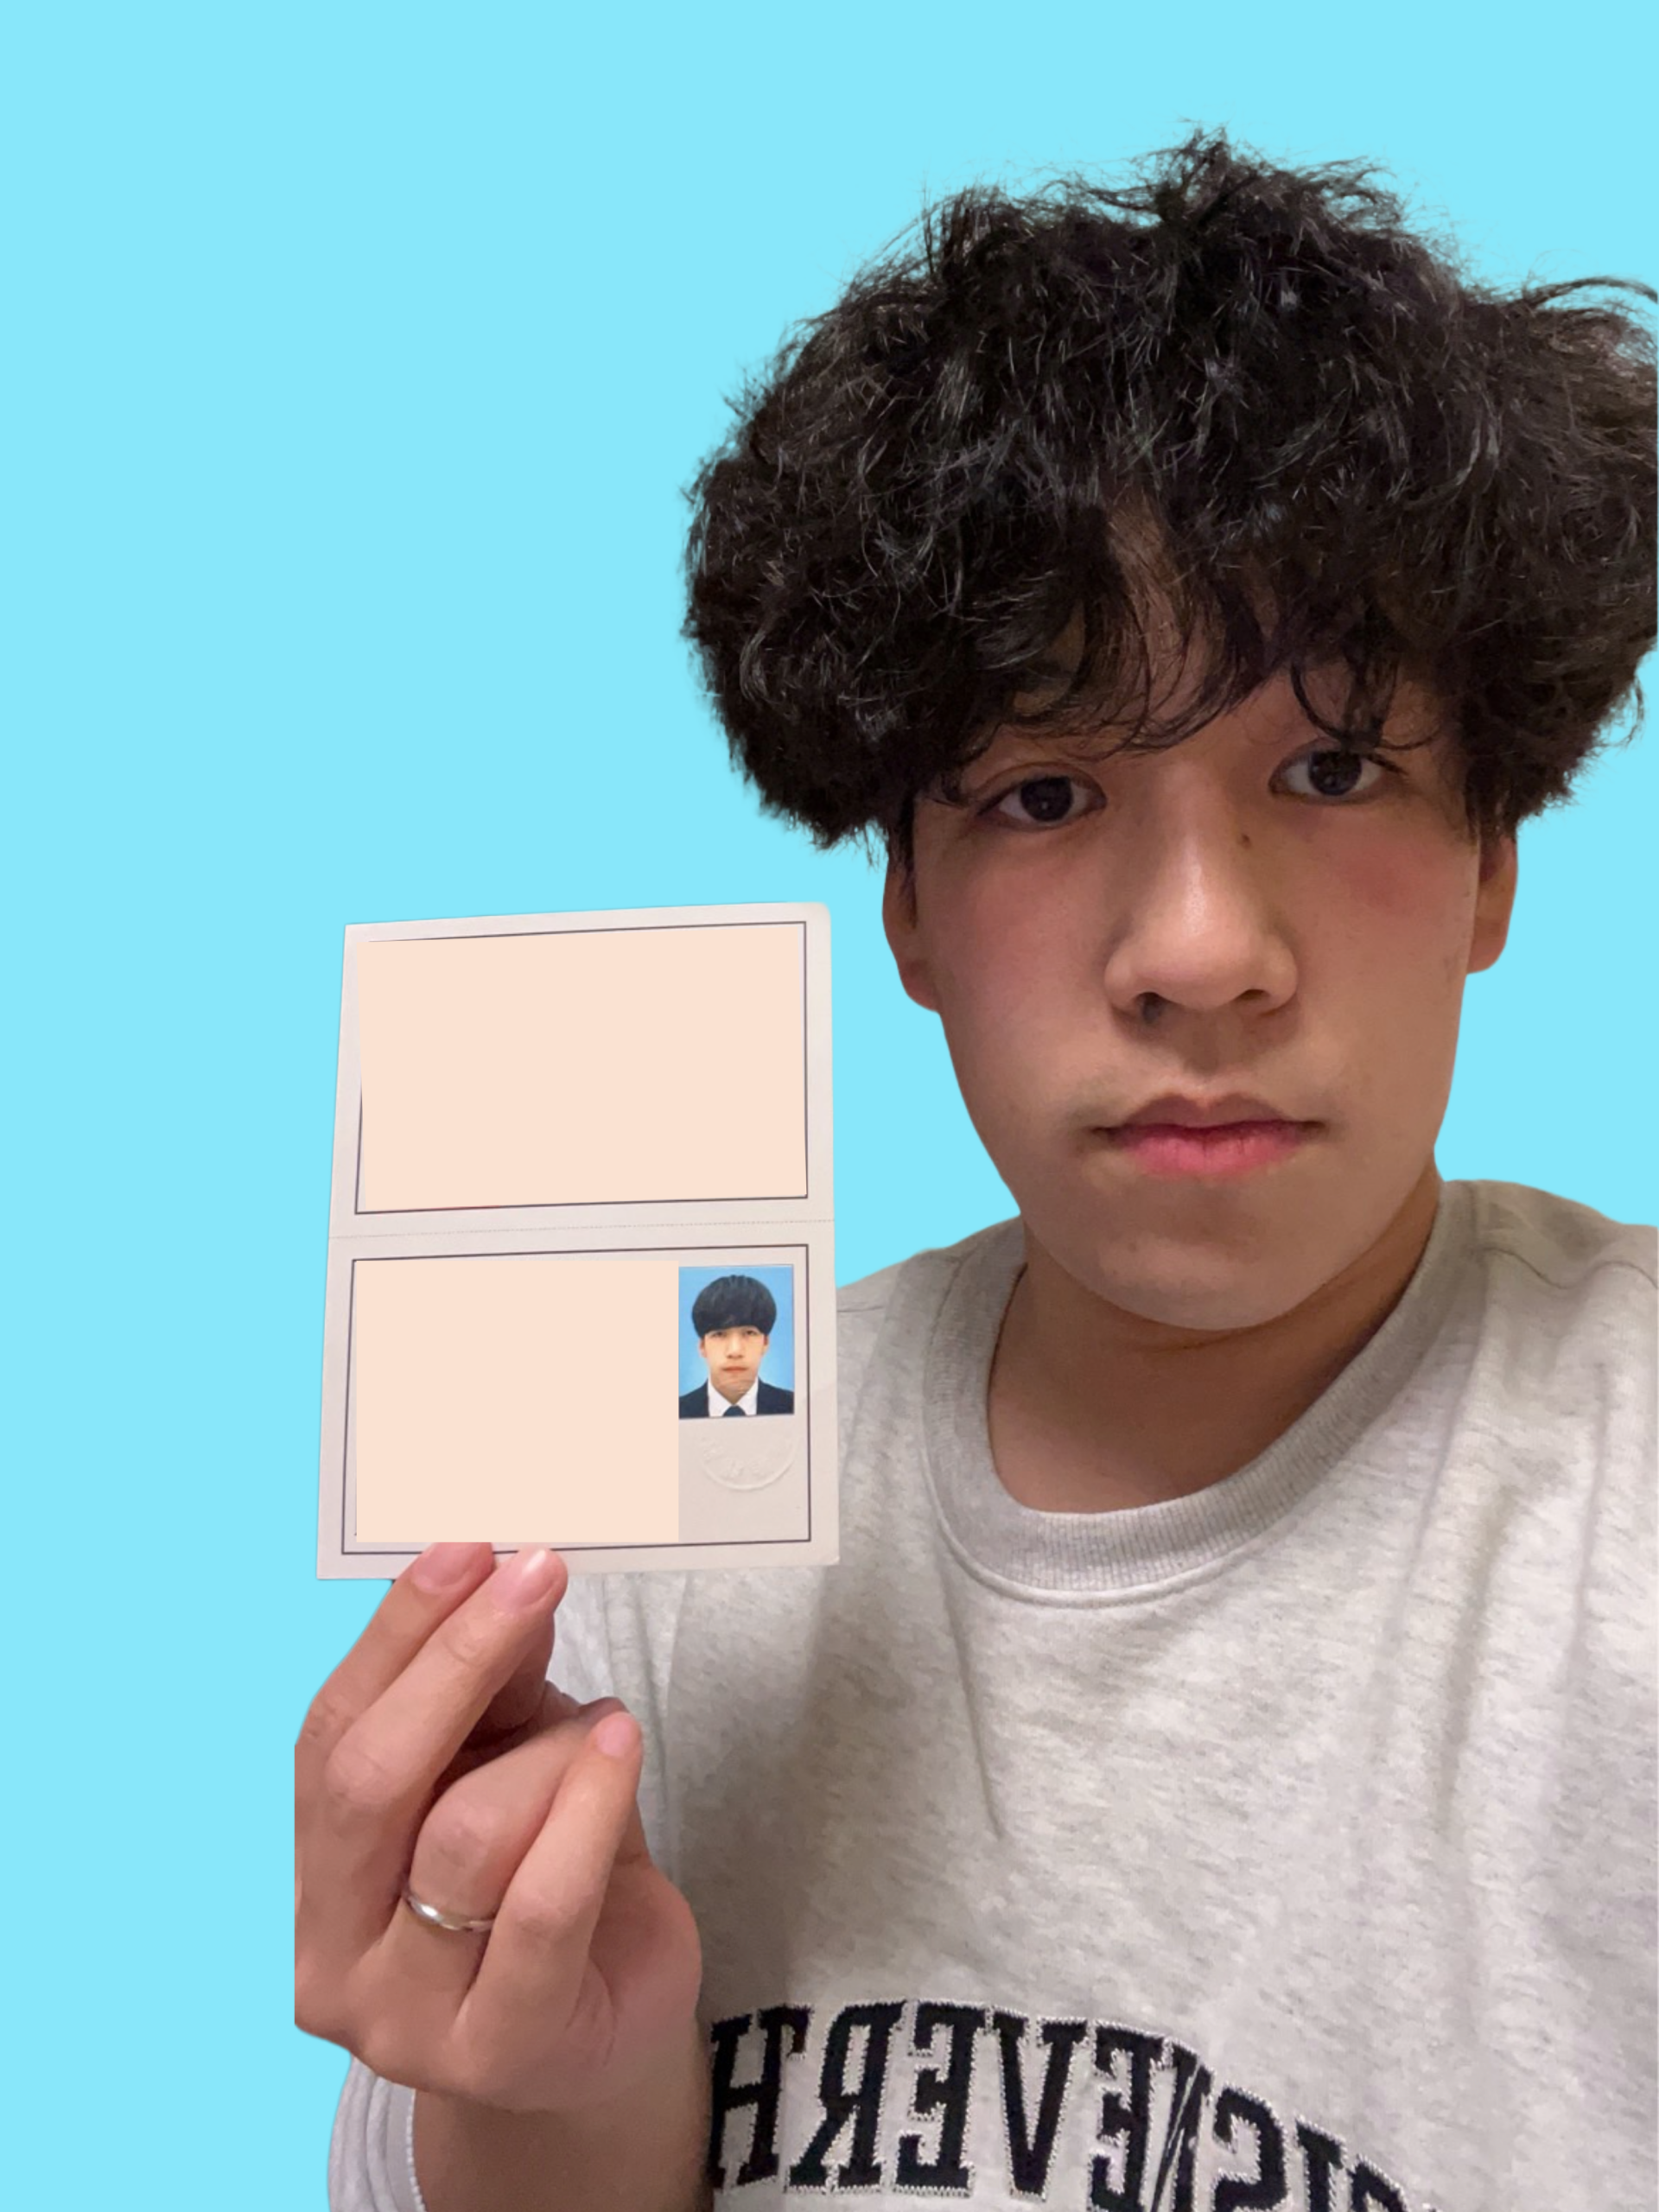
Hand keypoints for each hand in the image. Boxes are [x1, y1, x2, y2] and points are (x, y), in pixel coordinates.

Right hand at [295, 1543, 703, 2115]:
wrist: (603, 2033)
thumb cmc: (546, 1881)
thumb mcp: (509, 1767)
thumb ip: (496, 1688)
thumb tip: (505, 1573)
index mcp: (318, 1872)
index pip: (331, 1735)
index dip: (397, 1633)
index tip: (467, 1547)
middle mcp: (334, 1954)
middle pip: (371, 1781)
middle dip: (456, 1659)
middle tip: (536, 1574)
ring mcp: (407, 2017)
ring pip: (463, 1836)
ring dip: (547, 1750)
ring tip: (606, 1723)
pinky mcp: (502, 2047)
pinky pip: (543, 1906)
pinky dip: (586, 1809)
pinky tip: (619, 1750)